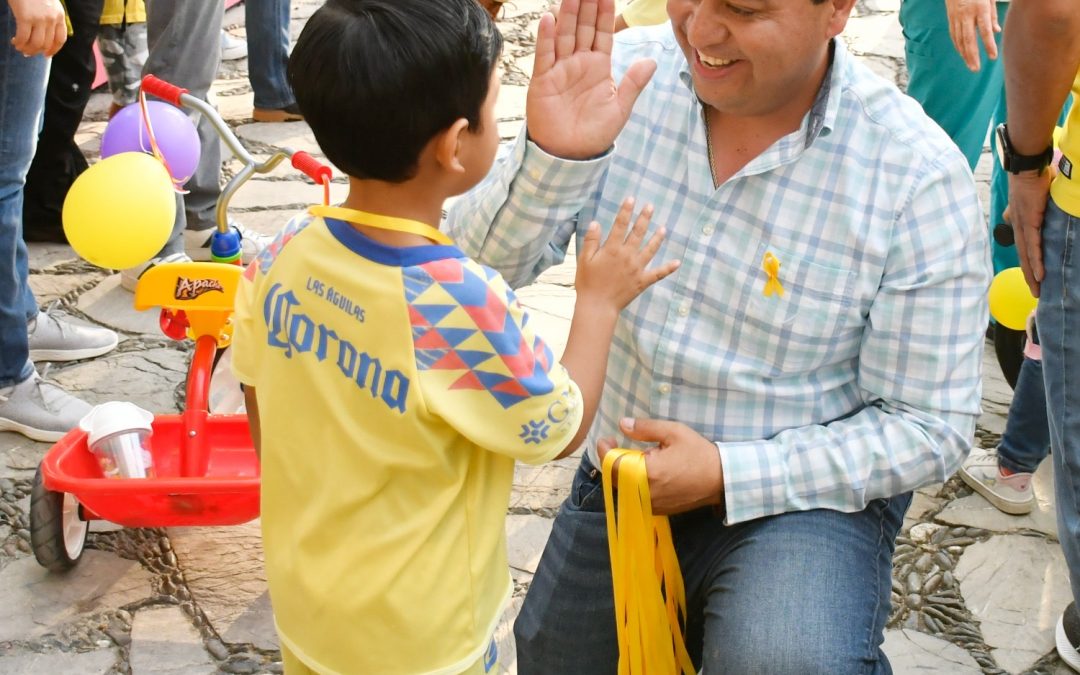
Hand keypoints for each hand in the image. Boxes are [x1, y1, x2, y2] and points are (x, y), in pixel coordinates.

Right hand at [8, 0, 66, 56]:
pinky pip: (23, 37)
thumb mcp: (48, 4)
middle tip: (27, 52)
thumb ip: (49, 17)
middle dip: (36, 51)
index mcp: (59, 15)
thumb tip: (43, 37)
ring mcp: (39, 18)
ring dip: (27, 49)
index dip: (53, 50)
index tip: (46, 55)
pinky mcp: (25, 17)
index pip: (60, 39)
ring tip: (19, 47)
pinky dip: (19, 43)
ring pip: (36, 44)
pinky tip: (14, 42)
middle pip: (46, 44)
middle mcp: (52, 19)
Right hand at [526, 0, 656, 158]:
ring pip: (564, 35)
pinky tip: (548, 18)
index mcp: (599, 66)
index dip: (605, 12)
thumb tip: (652, 60)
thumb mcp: (619, 108)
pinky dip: (546, 37)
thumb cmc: (595, 133)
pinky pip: (544, 54)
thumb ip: (633, 83)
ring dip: (568, 13)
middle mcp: (579, 63)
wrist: (570, 154)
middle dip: (586, 5)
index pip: (603, 32)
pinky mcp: (543, 80)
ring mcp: (560, 69)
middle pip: (583, 27)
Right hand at [575, 197, 679, 311]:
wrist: (597, 306)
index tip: (631, 199)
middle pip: (638, 233)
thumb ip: (591, 241)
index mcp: (612, 249)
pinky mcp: (642, 281)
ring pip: (651, 249)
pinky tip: (677, 262)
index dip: (626, 211)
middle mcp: (628, 256)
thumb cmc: (588, 283)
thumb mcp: (584, 260)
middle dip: (644, 218)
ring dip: (658, 238)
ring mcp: (637, 268)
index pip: (620, 225)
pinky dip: (668, 268)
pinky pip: (658, 273)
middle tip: (651, 206)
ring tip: (664, 228)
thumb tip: (596, 223)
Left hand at [597, 418, 722, 515]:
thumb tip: (622, 424)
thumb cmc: (698, 453)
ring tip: (635, 458)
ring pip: (624, 489)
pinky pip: (636, 497)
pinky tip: (644, 472)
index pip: (612, 465)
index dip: (604, 450)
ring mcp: (651, 504)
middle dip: (613, 461)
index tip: (607, 438)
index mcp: (647, 473)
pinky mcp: (658, 510)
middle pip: (614, 478)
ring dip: (623, 473)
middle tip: (618, 445)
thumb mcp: (674, 432)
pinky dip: (634, 485)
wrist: (721, 479)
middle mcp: (645, 493)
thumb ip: (645, 428)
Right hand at [945, 0, 999, 70]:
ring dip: (965, 54)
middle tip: (976, 69)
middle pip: (969, 39)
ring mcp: (956, 17)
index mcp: (979, 8)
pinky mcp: (951, 19)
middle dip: (972, 55)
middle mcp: (966, 15)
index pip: (985, 30)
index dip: (988, 45)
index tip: (992, 57)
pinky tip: (963, 54)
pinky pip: (954, 35)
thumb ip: (993, 15)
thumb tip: (996, 31)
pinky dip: (959, 46)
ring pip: (960, 39)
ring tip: (971, 66)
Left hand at [1007, 170, 1051, 295]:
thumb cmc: (1031, 179)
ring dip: (1032, 274)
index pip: (1023, 247)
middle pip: (1023, 257)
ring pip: (1027, 255)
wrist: (1026, 168)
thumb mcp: (1028, 197)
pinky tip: (1039, 274)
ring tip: (1036, 289)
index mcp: (1019, 222)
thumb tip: (1018, 212)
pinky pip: (1033, 245)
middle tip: (1034, 293)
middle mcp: (1018, 227)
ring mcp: (1022, 226)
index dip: (1027, 263)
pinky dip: (1035, 260)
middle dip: (1028, 276)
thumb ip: (1025, 208)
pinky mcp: (1029, 222)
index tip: (1032, 277)